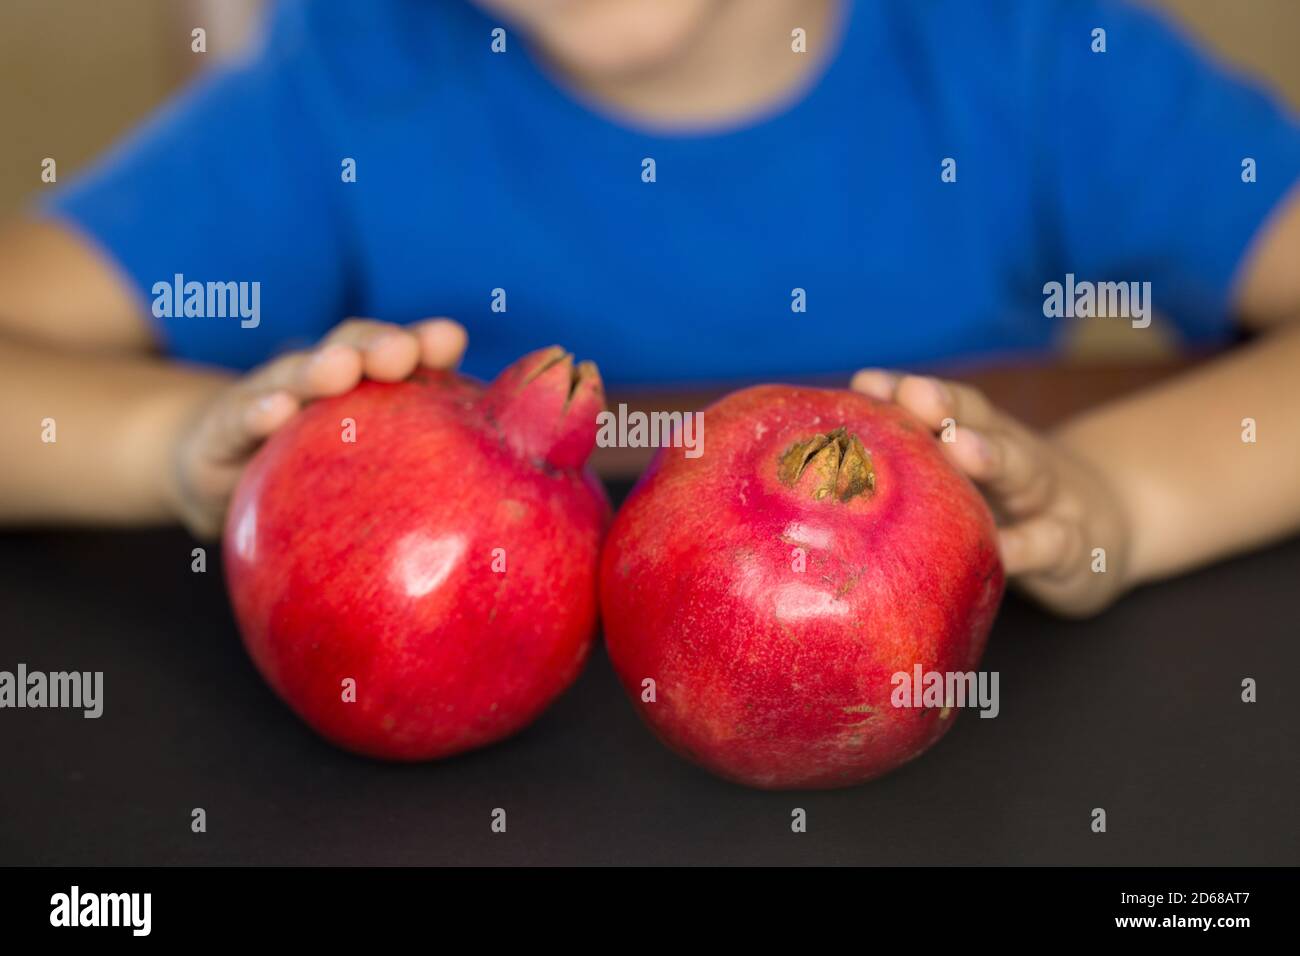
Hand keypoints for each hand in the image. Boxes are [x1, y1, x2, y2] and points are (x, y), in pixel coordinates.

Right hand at [166, 317, 466, 538]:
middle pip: (348, 349)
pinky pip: (236, 423)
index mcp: (362, 386)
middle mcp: (316, 380)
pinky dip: (255, 413)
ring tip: (339, 370)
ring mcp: (265, 400)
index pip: (396, 353)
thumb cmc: (316, 475)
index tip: (449, 339)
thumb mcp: (368, 465)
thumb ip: (427, 456)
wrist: (216, 474)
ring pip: (293, 375)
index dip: (422, 342)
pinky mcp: (219, 433)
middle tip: (401, 352)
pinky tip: (273, 414)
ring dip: (318, 369)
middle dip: (376, 345)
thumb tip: (511, 488)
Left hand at [850, 369, 1132, 617]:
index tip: (867, 382)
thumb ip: (917, 463)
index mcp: (981, 437)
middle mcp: (1015, 456)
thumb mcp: (967, 479)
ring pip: (1023, 470)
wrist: (1104, 533)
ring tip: (961, 447)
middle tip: (914, 394)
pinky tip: (1004, 550)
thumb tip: (824, 463)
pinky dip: (1030, 544)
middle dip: (946, 406)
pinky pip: (1053, 543)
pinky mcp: (1074, 546)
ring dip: (991, 455)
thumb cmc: (1007, 506)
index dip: (906, 392)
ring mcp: (1050, 498)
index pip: (943, 406)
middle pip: (982, 423)